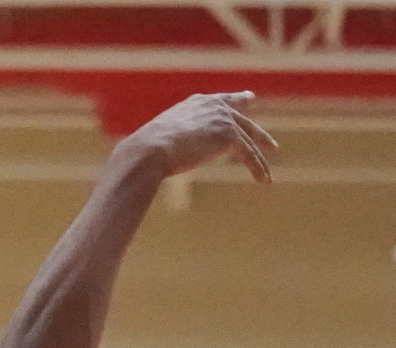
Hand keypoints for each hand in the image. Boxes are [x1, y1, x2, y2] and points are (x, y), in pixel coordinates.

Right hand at [125, 91, 276, 183]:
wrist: (150, 150)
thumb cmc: (145, 149)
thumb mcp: (158, 139)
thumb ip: (167, 140)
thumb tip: (150, 156)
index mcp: (196, 103)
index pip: (222, 100)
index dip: (236, 102)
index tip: (248, 99)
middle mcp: (214, 106)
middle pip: (243, 119)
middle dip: (256, 131)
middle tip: (269, 141)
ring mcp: (224, 120)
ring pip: (249, 139)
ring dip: (260, 157)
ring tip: (268, 170)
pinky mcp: (230, 137)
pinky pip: (249, 155)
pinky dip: (258, 169)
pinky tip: (264, 180)